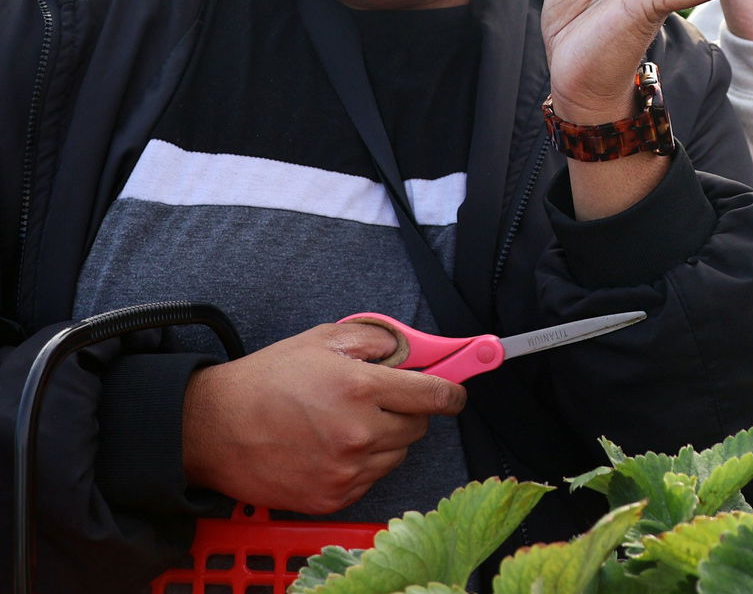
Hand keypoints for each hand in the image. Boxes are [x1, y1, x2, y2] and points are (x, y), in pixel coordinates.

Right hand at [181, 322, 466, 514]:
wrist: (214, 428)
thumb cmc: (267, 379)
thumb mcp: (323, 339)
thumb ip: (375, 339)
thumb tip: (409, 350)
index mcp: (360, 388)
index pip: (434, 396)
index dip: (451, 392)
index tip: (455, 392)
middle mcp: (359, 433)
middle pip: (419, 427)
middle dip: (410, 411)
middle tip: (381, 401)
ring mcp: (345, 470)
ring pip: (397, 454)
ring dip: (386, 439)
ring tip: (348, 423)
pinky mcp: (332, 497)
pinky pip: (371, 479)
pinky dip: (363, 464)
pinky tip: (334, 447)